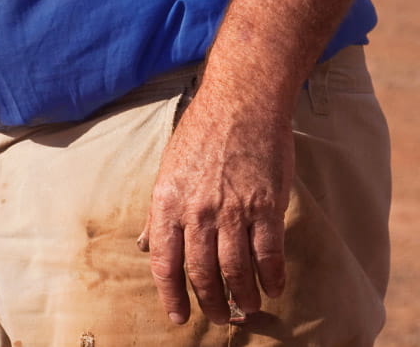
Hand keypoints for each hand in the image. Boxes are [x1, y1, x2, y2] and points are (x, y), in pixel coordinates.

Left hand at [138, 86, 292, 325]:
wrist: (241, 103)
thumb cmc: (202, 133)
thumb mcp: (169, 169)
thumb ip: (161, 211)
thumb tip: (147, 245)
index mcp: (167, 201)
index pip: (164, 262)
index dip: (170, 295)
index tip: (177, 316)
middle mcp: (197, 211)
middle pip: (200, 273)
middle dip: (209, 302)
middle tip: (218, 317)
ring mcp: (232, 210)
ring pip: (235, 270)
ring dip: (242, 296)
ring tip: (246, 308)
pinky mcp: (265, 206)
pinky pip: (267, 254)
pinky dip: (271, 277)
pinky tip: (272, 287)